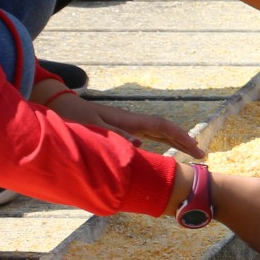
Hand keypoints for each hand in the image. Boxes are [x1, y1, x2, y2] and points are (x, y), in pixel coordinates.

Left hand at [47, 91, 206, 156]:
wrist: (57, 105)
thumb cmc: (73, 117)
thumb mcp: (92, 128)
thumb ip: (115, 136)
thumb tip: (140, 145)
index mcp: (128, 121)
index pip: (162, 127)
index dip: (181, 137)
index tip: (196, 149)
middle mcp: (131, 122)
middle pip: (164, 130)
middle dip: (184, 141)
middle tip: (202, 154)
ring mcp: (126, 124)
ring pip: (157, 133)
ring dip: (174, 141)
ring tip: (189, 151)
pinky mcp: (119, 129)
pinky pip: (146, 135)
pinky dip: (160, 141)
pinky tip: (161, 149)